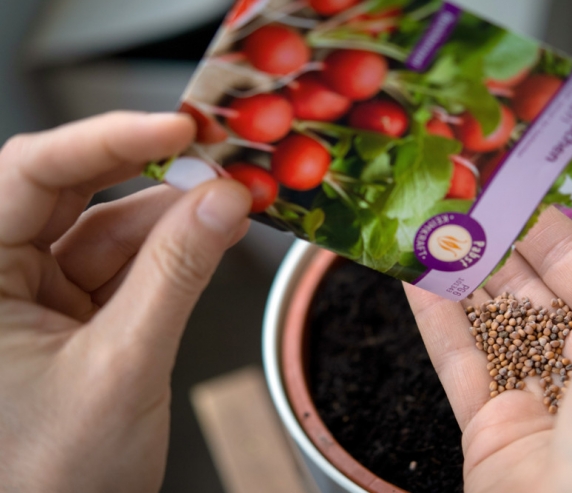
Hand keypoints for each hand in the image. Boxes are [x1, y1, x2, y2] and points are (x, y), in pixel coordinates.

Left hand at [0, 112, 251, 492]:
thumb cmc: (51, 478)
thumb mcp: (123, 366)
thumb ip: (178, 275)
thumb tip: (223, 203)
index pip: (29, 175)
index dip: (107, 140)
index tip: (178, 126)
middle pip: (70, 192)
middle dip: (147, 173)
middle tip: (213, 154)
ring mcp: (34, 297)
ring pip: (108, 230)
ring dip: (171, 217)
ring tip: (229, 203)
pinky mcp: (72, 316)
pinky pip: (125, 266)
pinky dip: (171, 252)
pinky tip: (209, 235)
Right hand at [405, 174, 571, 492]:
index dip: (542, 225)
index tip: (507, 187)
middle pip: (527, 289)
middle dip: (492, 246)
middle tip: (454, 202)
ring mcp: (533, 393)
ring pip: (487, 320)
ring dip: (457, 275)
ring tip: (425, 228)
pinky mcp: (488, 423)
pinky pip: (458, 359)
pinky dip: (434, 318)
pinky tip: (413, 278)